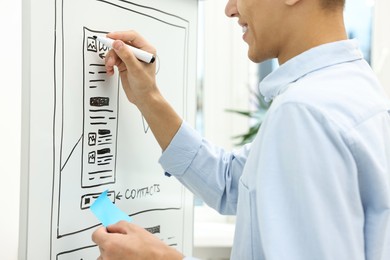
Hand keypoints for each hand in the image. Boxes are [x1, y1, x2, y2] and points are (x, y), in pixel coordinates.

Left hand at [92, 221, 183, 259]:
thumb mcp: (134, 229)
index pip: (96, 235)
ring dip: (111, 252)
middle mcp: (107, 257)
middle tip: (124, 240)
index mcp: (110, 244)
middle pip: (101, 246)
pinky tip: (127, 257)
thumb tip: (111, 227)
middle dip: (110, 241)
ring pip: (105, 256)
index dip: (103, 230)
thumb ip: (118, 225)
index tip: (107, 230)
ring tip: (126, 250)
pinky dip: (116, 259)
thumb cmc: (150, 249)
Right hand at [103, 30, 181, 149]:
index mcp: (147, 50)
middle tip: (109, 56)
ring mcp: (131, 58)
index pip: (132, 36)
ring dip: (110, 58)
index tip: (110, 37)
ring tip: (110, 67)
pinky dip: (110, 64)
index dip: (120, 35)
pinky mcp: (124, 64)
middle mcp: (139, 52)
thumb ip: (126, 55)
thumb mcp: (136, 69)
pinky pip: (114, 58)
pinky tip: (110, 70)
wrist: (143, 98)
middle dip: (114, 50)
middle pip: (122, 43)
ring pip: (116, 51)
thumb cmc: (145, 86)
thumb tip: (118, 43)